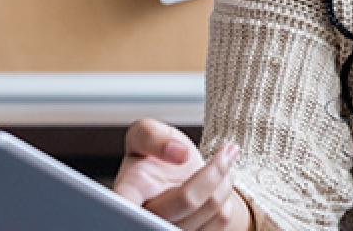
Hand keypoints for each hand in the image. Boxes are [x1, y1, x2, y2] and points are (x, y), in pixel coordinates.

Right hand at [114, 119, 248, 230]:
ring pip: (211, 210)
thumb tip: (178, 153)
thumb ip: (151, 135)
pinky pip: (222, 220)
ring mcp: (169, 230)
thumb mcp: (147, 132)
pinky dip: (227, 196)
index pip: (125, 209)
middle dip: (213, 172)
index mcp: (128, 193)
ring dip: (223, 182)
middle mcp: (147, 218)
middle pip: (188, 200)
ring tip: (219, 166)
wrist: (178, 171)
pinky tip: (218, 185)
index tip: (143, 206)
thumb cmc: (157, 156)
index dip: (133, 211)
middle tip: (224, 152)